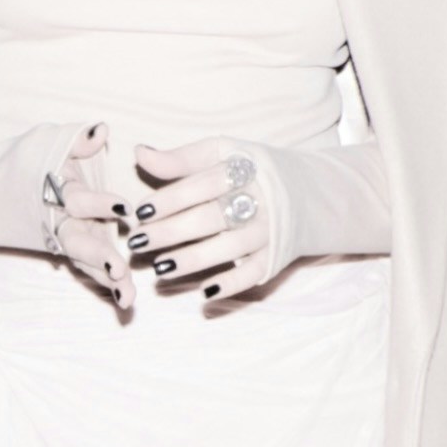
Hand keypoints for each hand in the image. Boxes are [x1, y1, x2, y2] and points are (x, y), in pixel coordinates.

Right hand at [45, 125, 132, 307]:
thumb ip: (76, 141)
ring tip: (128, 299)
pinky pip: (88, 270)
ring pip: (85, 262)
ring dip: (106, 281)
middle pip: (78, 242)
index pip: (77, 200)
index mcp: (54, 193)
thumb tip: (101, 130)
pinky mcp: (71, 250)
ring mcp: (64, 239)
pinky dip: (106, 285)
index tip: (125, 208)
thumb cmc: (23, 162)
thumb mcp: (47, 142)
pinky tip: (126, 300)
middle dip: (99, 256)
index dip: (100, 204)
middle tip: (119, 269)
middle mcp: (58, 222)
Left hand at [120, 140, 289, 306]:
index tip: (140, 213)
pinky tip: (204, 293)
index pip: (202, 184)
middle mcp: (259, 199)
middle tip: (137, 243)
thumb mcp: (221, 155)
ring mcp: (269, 229)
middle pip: (211, 217)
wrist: (309, 193)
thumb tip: (139, 153)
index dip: (170, 198)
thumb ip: (180, 159)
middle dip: (171, 232)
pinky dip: (231, 284)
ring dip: (193, 260)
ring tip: (159, 268)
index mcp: (243, 168)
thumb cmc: (251, 172)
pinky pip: (253, 274)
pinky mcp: (276, 256)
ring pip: (229, 248)